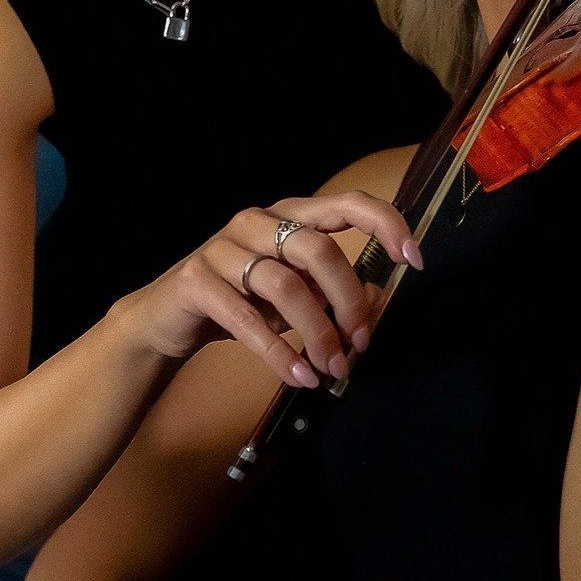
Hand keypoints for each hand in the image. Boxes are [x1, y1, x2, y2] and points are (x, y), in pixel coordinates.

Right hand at [120, 194, 422, 389]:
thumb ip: (329, 291)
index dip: (385, 224)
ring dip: (317, 333)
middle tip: (360, 344)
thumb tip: (378, 300)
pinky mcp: (196, 280)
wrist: (165, 320)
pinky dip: (279, 352)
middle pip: (319, 250)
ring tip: (333, 369)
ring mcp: (222, 247)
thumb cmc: (237, 301)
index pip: (345, 203)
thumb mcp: (291, 295)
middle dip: (348, 301)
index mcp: (287, 215)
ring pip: (286, 285)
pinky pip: (247, 318)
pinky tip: (299, 376)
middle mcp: (256, 221)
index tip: (414, 260)